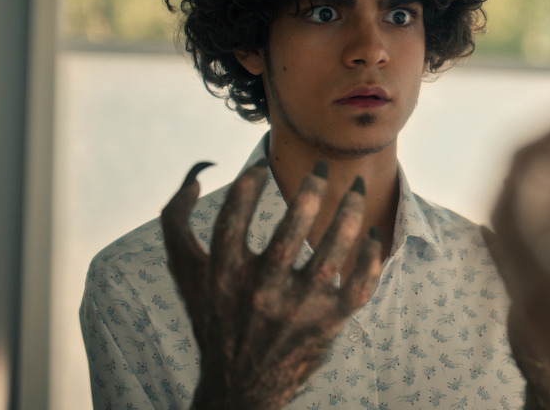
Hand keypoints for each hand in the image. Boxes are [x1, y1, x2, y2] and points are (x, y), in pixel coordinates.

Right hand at [161, 160, 381, 409]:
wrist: (241, 385)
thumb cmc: (216, 315)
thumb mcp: (186, 273)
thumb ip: (176, 222)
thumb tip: (199, 175)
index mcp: (223, 276)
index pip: (232, 221)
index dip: (248, 186)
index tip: (262, 164)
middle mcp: (260, 293)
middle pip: (289, 234)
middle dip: (311, 192)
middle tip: (325, 167)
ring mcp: (297, 310)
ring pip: (331, 256)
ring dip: (350, 216)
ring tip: (359, 188)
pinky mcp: (327, 323)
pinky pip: (358, 287)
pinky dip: (371, 258)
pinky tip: (374, 234)